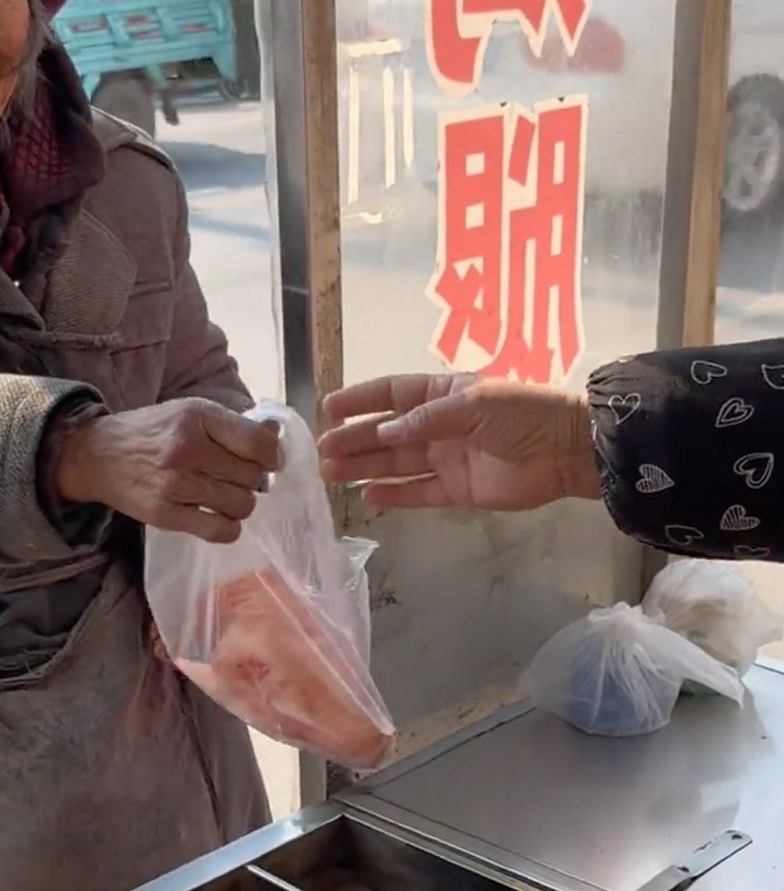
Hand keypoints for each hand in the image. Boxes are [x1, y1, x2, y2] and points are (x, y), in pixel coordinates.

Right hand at [48, 397, 283, 542]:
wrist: (95, 456)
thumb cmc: (149, 432)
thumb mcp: (189, 413)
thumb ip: (232, 425)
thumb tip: (276, 439)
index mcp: (196, 417)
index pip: (260, 444)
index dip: (271, 456)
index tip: (263, 460)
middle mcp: (187, 449)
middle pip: (254, 477)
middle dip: (251, 480)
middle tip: (234, 477)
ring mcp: (175, 485)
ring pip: (242, 505)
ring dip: (240, 503)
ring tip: (224, 496)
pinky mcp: (165, 514)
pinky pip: (220, 531)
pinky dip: (227, 527)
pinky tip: (217, 517)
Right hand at [316, 373, 597, 512]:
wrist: (568, 451)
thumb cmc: (524, 414)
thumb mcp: (473, 403)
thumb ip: (426, 419)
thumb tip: (384, 433)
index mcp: (443, 395)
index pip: (392, 394)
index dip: (360, 400)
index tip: (328, 409)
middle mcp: (439, 425)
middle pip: (386, 432)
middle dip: (353, 440)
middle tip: (321, 452)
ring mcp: (447, 459)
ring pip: (395, 463)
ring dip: (364, 467)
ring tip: (330, 474)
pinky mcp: (457, 490)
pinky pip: (418, 492)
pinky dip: (393, 495)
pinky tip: (367, 496)